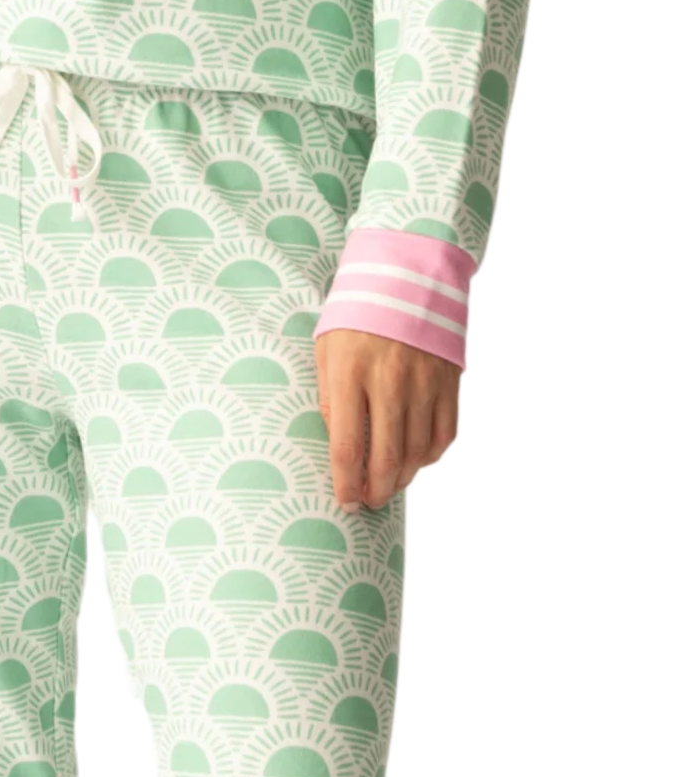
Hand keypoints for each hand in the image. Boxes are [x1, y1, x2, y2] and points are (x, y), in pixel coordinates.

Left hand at [316, 330, 459, 513]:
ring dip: (402, 478)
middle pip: (385, 458)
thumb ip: (328, 397)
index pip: (346, 448)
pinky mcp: (448, 381)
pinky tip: (416, 460)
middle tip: (369, 501)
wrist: (409, 274)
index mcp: (350, 374)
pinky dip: (430, 456)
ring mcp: (423, 383)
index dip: (346, 485)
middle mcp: (389, 382)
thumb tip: (337, 442)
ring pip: (417, 453)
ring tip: (389, 485)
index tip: (346, 502)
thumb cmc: (358, 314)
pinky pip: (444, 434)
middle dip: (375, 491)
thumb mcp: (327, 349)